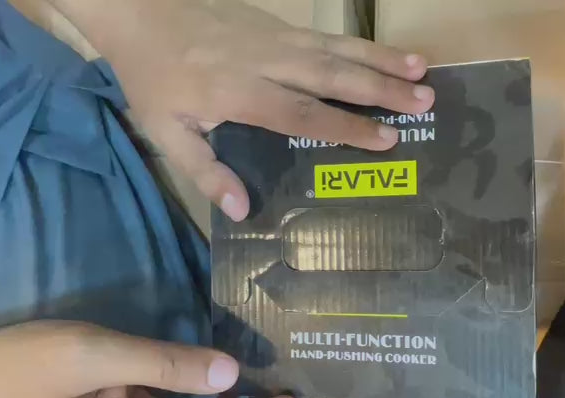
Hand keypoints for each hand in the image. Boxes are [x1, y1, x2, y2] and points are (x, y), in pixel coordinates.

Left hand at [50, 0, 434, 220]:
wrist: (140, 12)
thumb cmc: (153, 80)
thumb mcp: (166, 134)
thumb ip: (206, 172)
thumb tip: (244, 210)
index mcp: (237, 93)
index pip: (301, 114)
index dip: (345, 128)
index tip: (385, 140)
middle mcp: (264, 61)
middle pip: (330, 76)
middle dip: (380, 90)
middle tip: (424, 103)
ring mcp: (274, 38)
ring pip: (336, 50)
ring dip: (381, 60)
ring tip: (422, 71)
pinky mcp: (278, 25)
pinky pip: (327, 36)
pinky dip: (362, 44)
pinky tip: (389, 52)